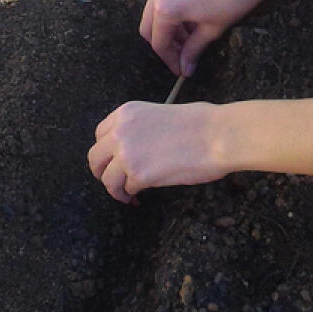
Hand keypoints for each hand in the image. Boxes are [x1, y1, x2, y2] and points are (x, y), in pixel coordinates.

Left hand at [88, 100, 226, 203]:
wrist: (217, 135)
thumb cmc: (201, 123)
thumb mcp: (161, 113)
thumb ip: (142, 128)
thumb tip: (140, 146)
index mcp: (126, 113)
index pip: (101, 134)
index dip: (106, 151)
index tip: (114, 160)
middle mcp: (120, 132)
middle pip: (95, 158)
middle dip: (102, 172)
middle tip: (112, 181)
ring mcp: (127, 154)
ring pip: (107, 179)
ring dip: (115, 189)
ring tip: (127, 195)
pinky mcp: (139, 175)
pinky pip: (127, 190)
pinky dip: (131, 196)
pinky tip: (139, 198)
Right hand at [140, 0, 275, 77]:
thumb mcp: (212, 30)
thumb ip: (193, 50)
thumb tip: (185, 68)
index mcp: (165, 8)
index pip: (159, 42)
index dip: (170, 59)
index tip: (181, 69)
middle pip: (149, 26)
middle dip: (165, 43)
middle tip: (183, 55)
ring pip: (155, 7)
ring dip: (168, 24)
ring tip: (191, 34)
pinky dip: (172, 5)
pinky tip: (192, 13)